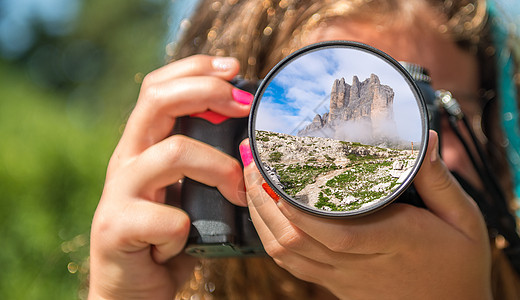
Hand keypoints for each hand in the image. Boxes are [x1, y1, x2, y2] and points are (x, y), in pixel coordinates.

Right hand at [89, 55, 250, 298]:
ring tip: (238, 192)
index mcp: (143, 146)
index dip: (196, 69)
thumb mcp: (188, 192)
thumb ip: (206, 164)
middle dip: (207, 92)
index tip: (235, 68)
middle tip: (243, 105)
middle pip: (158, 100)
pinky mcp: (116, 228)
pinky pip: (168, 218)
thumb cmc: (168, 237)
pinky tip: (184, 243)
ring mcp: (118, 192)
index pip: (159, 87)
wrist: (130, 290)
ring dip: (218, 169)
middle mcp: (127, 160)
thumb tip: (253, 141)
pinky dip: (186, 230)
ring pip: (173, 153)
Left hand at [240, 130, 491, 298]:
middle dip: (265, 199)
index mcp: (393, 241)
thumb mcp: (464, 218)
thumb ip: (439, 179)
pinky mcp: (337, 285)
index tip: (274, 170)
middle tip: (253, 160)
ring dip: (262, 217)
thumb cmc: (460, 264)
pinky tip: (267, 213)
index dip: (296, 204)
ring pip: (288, 254)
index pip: (334, 229)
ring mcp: (344, 279)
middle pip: (296, 240)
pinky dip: (272, 238)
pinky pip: (294, 265)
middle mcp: (360, 264)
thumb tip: (426, 138)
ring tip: (253, 179)